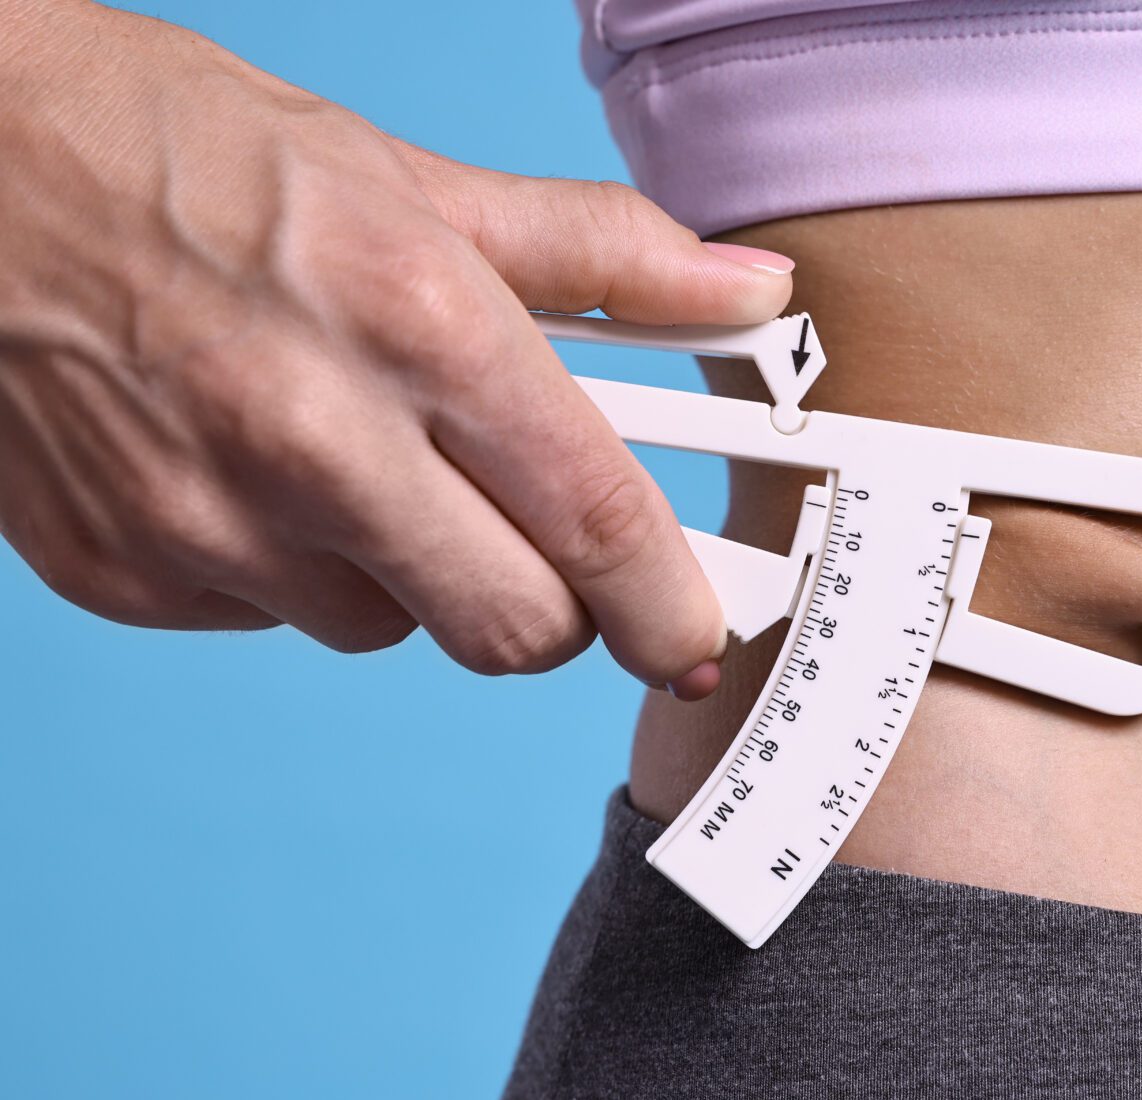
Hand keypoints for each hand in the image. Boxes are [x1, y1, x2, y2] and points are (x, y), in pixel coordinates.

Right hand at [0, 0, 795, 696]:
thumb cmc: (186, 153)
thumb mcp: (413, 179)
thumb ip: (606, 256)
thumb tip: (750, 293)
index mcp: (415, 323)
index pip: (596, 523)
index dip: (670, 608)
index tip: (693, 638)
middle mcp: (314, 439)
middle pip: (517, 630)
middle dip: (554, 607)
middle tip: (539, 545)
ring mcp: (207, 521)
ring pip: (395, 627)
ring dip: (412, 572)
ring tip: (355, 453)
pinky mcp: (126, 572)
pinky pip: (278, 620)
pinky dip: (297, 569)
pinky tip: (253, 469)